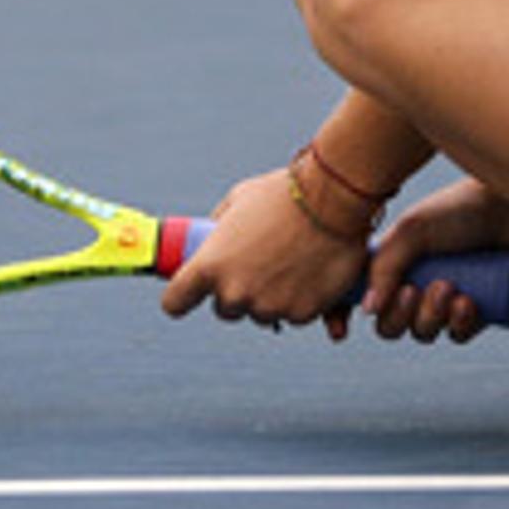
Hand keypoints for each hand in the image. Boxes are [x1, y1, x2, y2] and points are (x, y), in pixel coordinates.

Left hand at [156, 167, 368, 335]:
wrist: (333, 199)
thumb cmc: (284, 193)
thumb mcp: (239, 200)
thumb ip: (220, 228)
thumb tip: (213, 239)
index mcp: (209, 265)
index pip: (175, 302)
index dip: (181, 298)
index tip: (188, 295)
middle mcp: (234, 292)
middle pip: (224, 310)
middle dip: (238, 293)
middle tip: (257, 266)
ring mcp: (268, 306)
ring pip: (261, 314)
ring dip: (270, 297)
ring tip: (289, 262)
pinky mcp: (300, 314)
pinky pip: (294, 315)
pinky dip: (300, 300)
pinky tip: (310, 272)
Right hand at [364, 178, 508, 343]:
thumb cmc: (461, 211)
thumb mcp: (412, 230)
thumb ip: (383, 267)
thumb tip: (368, 310)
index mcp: (398, 261)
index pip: (364, 298)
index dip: (351, 315)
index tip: (348, 325)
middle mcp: (421, 281)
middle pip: (393, 324)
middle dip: (401, 315)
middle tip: (417, 289)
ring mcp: (452, 298)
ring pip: (427, 332)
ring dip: (432, 318)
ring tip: (452, 289)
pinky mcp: (483, 309)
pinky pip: (461, 335)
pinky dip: (460, 325)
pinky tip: (470, 303)